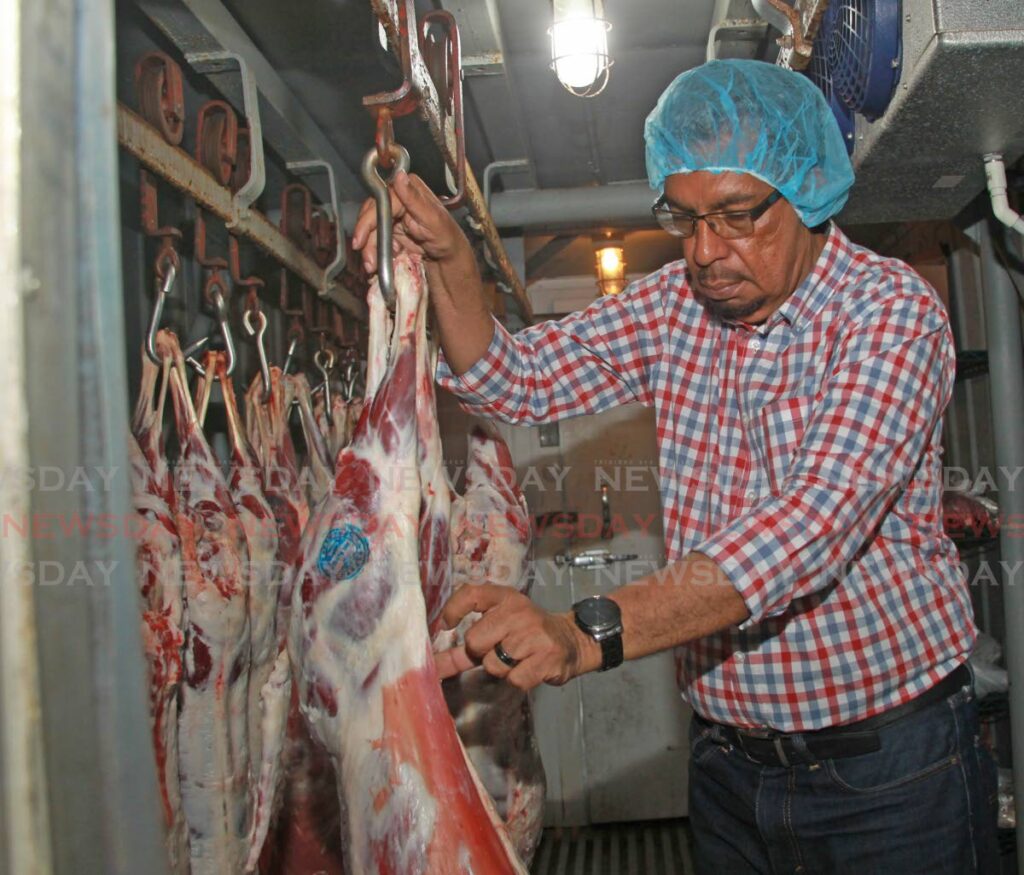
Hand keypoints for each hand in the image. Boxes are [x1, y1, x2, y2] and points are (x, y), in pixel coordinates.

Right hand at [352, 170, 470, 273]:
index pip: (380, 201)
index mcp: (409, 188)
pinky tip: (380, 261)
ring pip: (371, 229)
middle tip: (368, 260)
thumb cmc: (447, 237)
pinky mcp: (390, 229)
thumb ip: (415, 199)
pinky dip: (375, 251)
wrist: (448, 257)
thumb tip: (400, 176)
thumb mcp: (433, 218)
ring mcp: (393, 214)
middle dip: (367, 239)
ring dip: (369, 249)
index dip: (367, 221)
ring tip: (373, 266)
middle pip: (372, 215)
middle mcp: (398, 198)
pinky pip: (376, 238)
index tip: (360, 239)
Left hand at [433, 584, 602, 690]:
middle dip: (482, 652)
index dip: (453, 609)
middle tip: (501, 648)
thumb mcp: (500, 628)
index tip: (446, 625)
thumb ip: (465, 646)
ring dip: (502, 669)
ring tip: (518, 658)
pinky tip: (530, 668)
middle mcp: (518, 611)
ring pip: (493, 664)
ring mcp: (533, 633)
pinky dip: (518, 679)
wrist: (571, 641)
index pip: (471, 593)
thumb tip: (431, 665)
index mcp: (505, 598)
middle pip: (475, 641)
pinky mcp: (546, 657)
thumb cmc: (527, 635)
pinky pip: (513, 679)